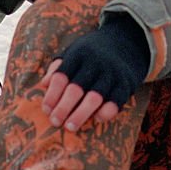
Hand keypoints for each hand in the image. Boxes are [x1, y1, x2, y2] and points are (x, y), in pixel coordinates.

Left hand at [40, 15, 149, 129]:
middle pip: (75, 89)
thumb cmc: (91, 53)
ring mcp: (111, 73)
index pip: (61, 77)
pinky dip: (104, 113)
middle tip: (55, 122)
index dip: (51, 96)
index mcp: (79, 54)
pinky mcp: (125, 84)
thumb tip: (44, 85)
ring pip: (94, 98)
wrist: (126, 42)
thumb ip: (57, 67)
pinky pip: (114, 103)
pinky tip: (95, 118)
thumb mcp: (74, 52)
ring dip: (80, 115)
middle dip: (62, 108)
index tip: (46, 110)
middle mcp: (95, 63)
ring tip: (69, 127)